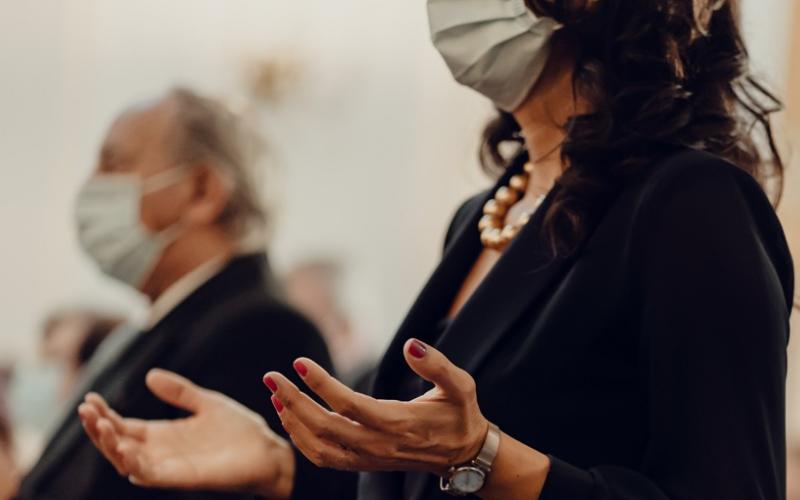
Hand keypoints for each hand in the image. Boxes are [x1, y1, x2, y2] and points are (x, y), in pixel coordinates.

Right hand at [78, 369, 294, 498]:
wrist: (268, 450)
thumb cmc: (240, 431)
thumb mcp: (206, 402)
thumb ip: (179, 391)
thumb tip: (150, 375)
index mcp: (164, 434)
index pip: (124, 426)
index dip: (104, 414)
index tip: (90, 397)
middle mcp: (161, 452)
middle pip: (118, 443)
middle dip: (97, 428)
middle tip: (85, 409)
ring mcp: (169, 467)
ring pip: (126, 460)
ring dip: (108, 444)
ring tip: (96, 423)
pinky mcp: (182, 478)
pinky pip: (149, 474)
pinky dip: (132, 461)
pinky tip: (122, 445)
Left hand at [264, 338, 489, 474]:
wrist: (464, 454)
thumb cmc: (460, 414)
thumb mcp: (460, 385)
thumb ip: (437, 365)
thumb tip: (411, 345)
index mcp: (398, 423)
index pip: (349, 405)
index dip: (320, 384)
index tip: (298, 362)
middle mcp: (379, 444)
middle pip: (325, 427)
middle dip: (293, 401)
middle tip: (271, 377)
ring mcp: (369, 458)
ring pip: (319, 447)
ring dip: (293, 422)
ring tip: (275, 395)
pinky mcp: (364, 463)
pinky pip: (325, 457)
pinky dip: (302, 440)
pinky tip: (291, 417)